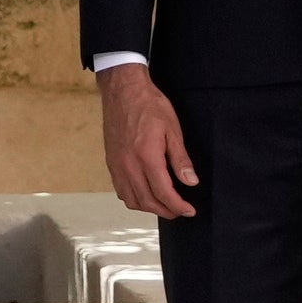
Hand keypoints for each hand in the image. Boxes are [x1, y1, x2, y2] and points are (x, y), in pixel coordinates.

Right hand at [99, 63, 199, 218]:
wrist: (122, 91)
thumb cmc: (149, 105)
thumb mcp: (172, 129)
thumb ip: (180, 159)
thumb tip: (191, 181)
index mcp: (146, 156)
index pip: (163, 192)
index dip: (178, 206)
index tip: (189, 210)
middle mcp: (128, 164)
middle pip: (146, 201)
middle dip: (166, 210)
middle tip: (180, 211)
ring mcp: (116, 164)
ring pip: (131, 199)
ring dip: (148, 208)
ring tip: (163, 205)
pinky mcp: (111, 162)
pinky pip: (120, 189)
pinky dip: (133, 198)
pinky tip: (144, 193)